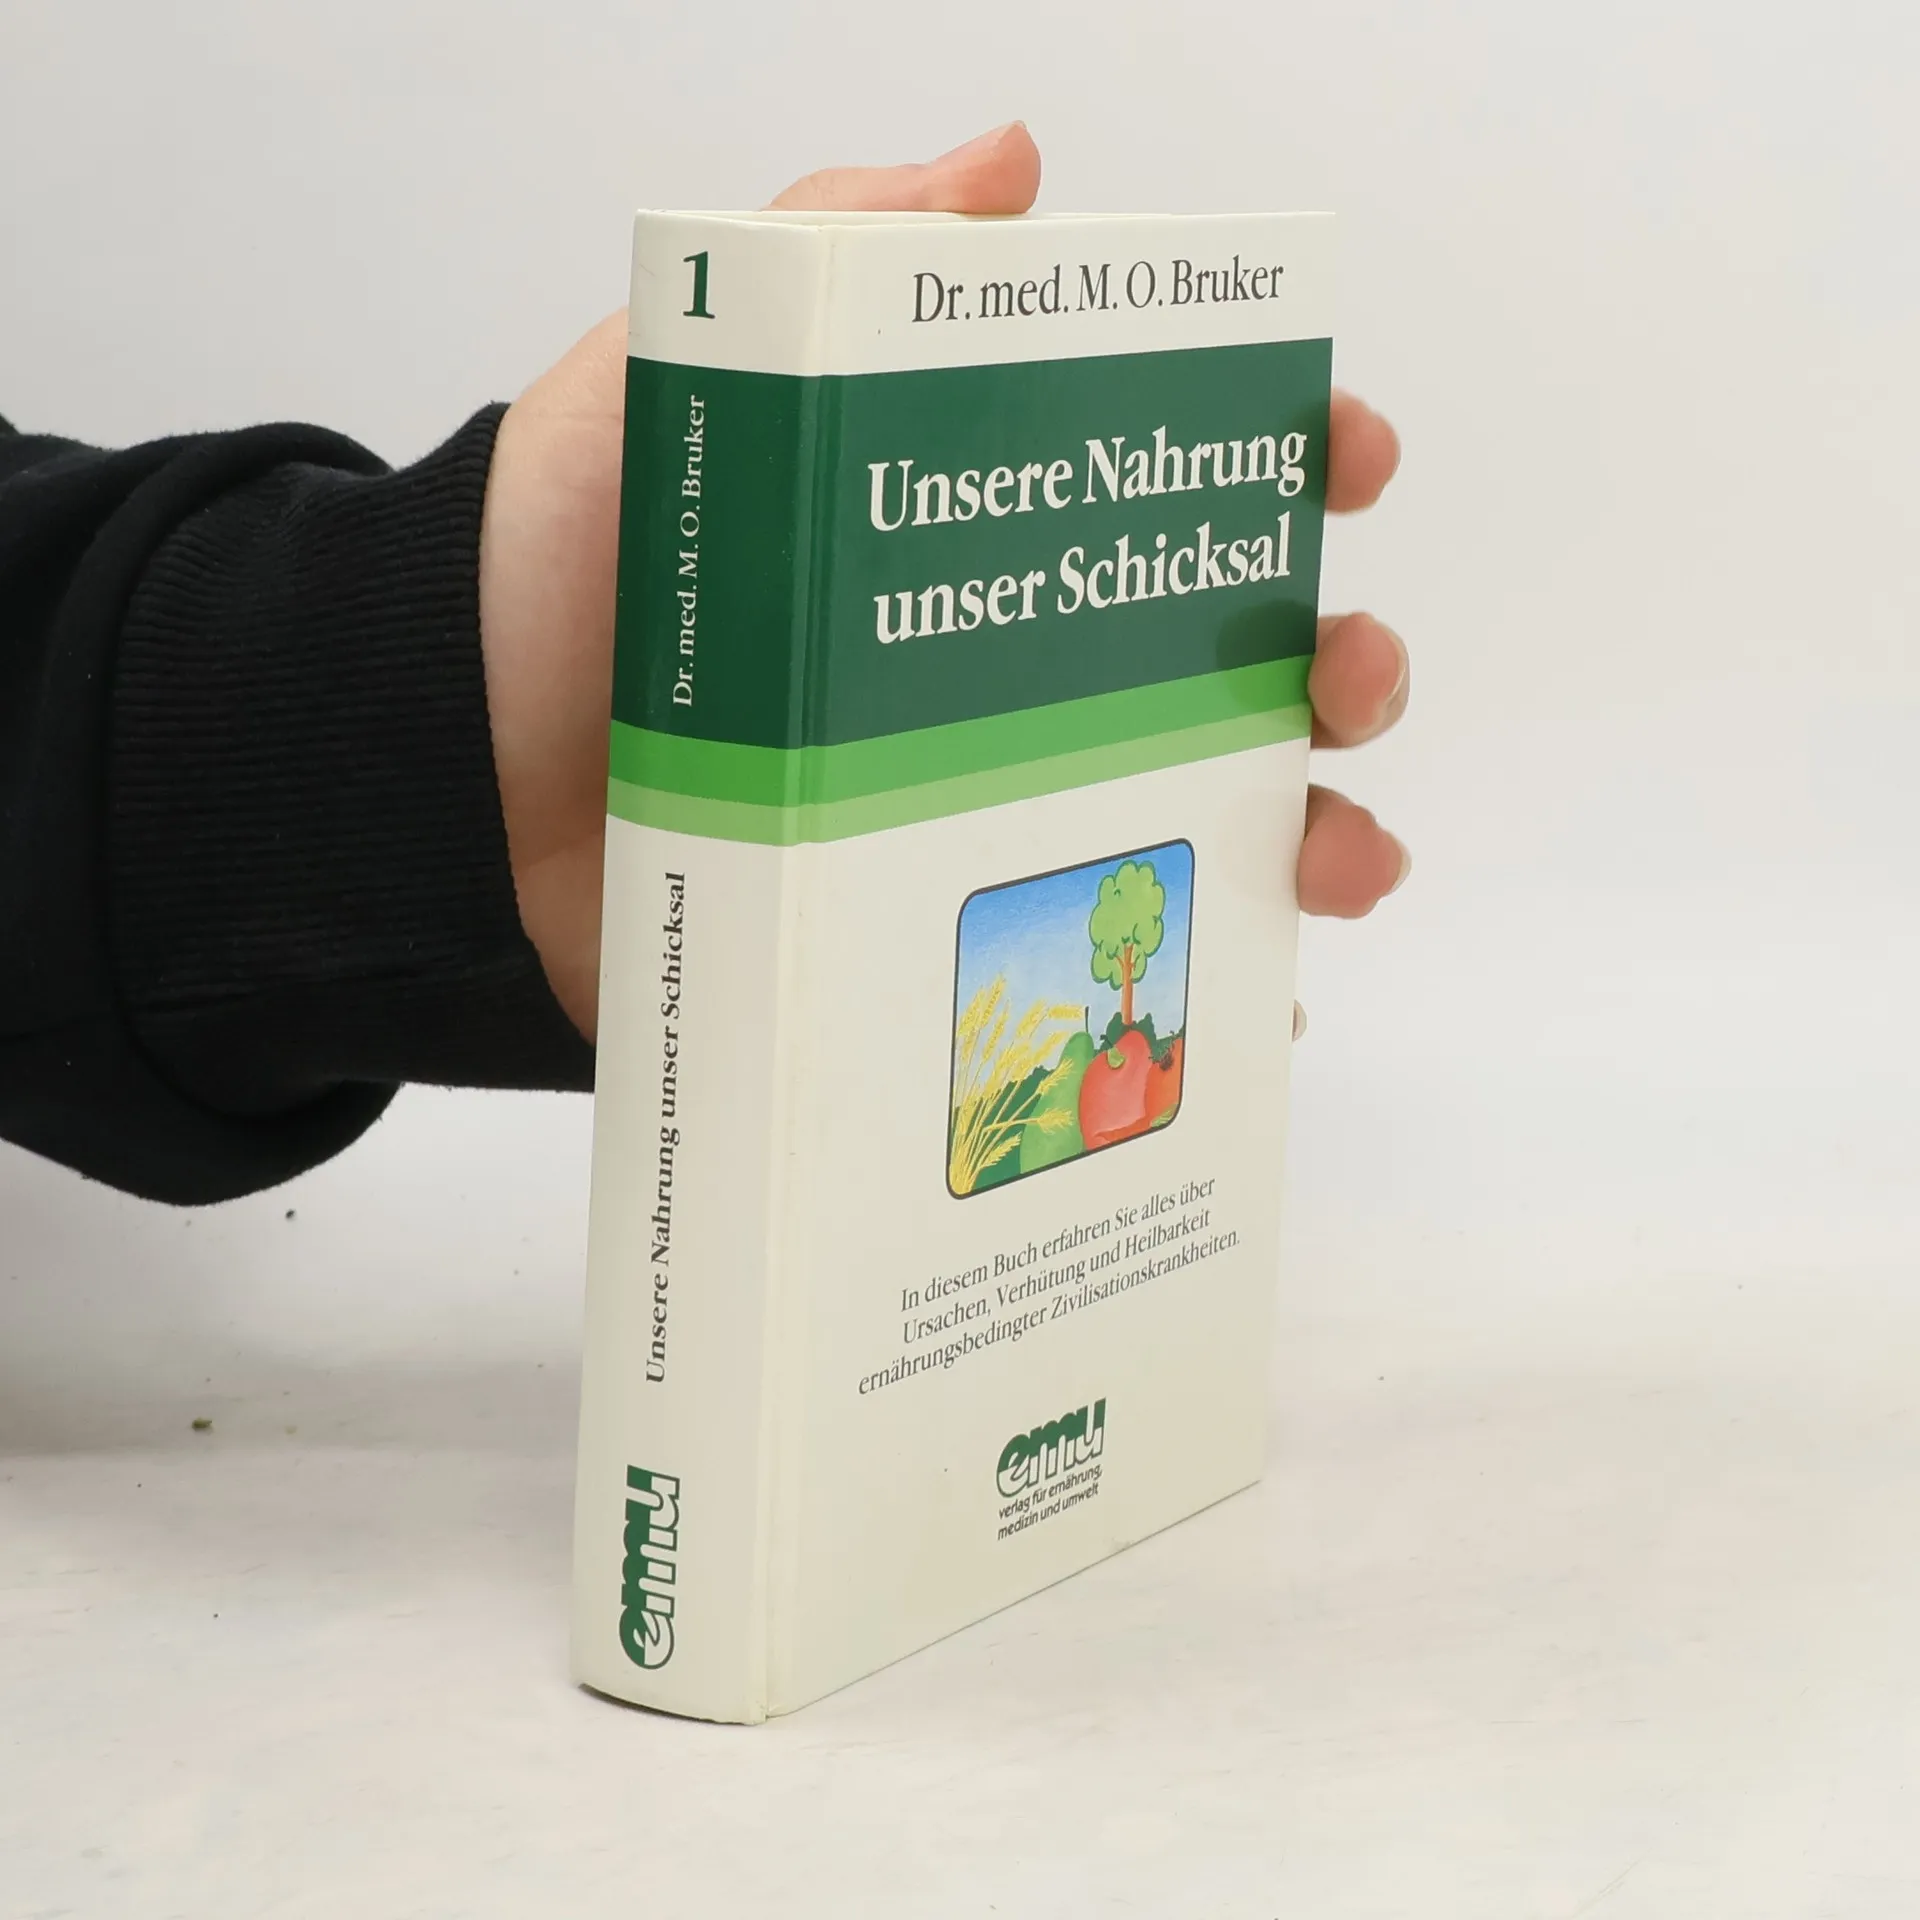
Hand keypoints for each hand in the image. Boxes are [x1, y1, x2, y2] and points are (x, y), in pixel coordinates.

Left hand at [477, 122, 1407, 1041]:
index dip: (1283, 460)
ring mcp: (975, 815)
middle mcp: (1002, 673)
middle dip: (1333, 661)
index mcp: (971, 530)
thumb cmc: (557, 568)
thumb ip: (830, 257)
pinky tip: (1251, 1007)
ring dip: (1307, 837)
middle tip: (1342, 671)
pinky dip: (1189, 985)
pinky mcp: (928, 939)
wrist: (439, 781)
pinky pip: (1089, 962)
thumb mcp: (684, 371)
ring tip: (1340, 861)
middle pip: (1222, 666)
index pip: (1170, 479)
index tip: (1338, 459)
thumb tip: (1012, 163)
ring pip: (1193, 824)